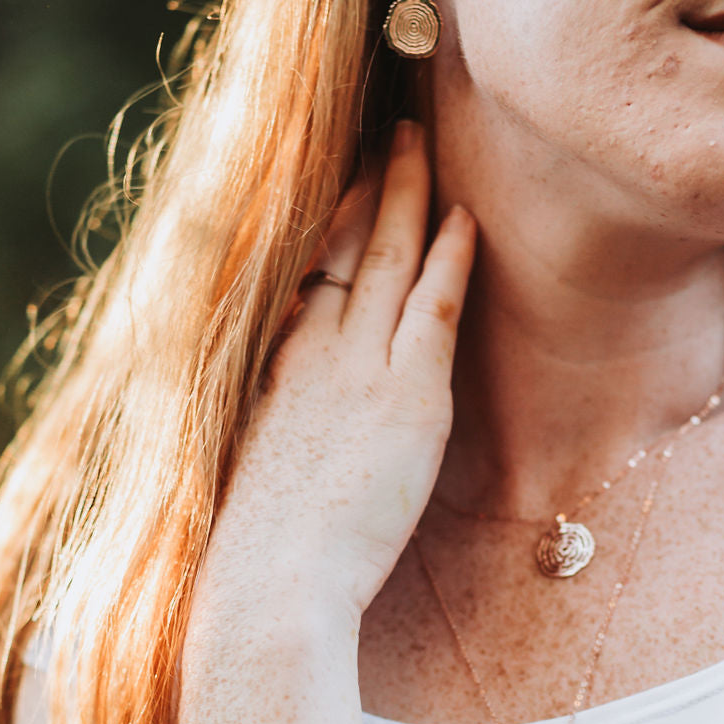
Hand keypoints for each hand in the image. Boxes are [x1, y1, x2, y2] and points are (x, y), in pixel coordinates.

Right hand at [204, 119, 476, 619]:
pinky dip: (447, 259)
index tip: (344, 195)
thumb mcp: (259, 481)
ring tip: (422, 143)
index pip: (307, 281)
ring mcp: (359, 370)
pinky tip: (464, 220)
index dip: (329, 231)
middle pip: (342, 249)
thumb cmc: (259, 560)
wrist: (272, 587)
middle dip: (367, 188)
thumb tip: (290, 434)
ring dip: (405, 195)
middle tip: (389, 136)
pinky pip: (431, 308)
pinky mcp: (407, 399)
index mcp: (275, 376)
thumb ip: (280, 437)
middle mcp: (312, 355)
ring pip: (385, 259)